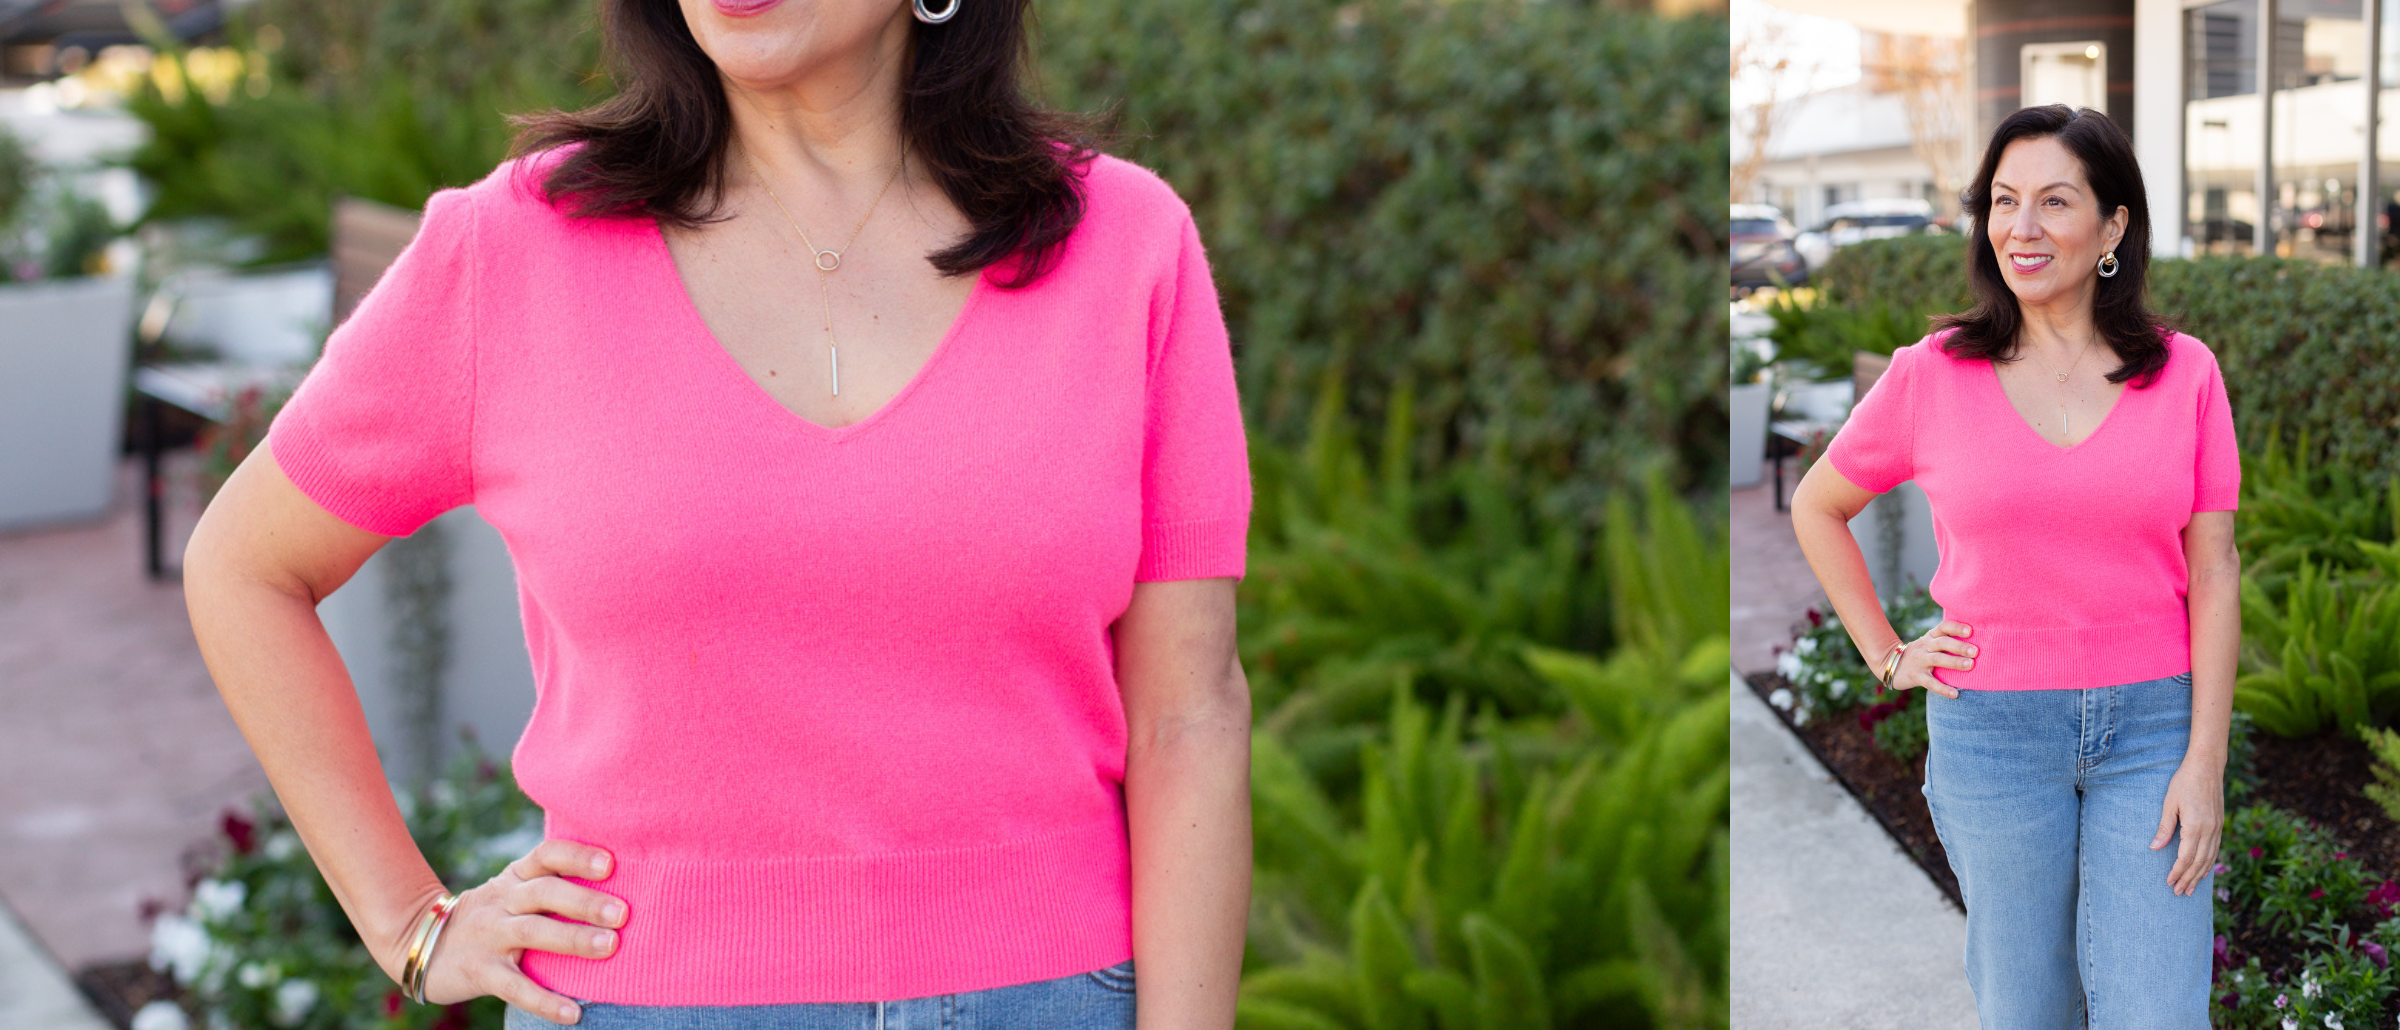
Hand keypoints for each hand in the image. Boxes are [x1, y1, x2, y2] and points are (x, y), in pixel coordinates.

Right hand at [394, 839, 624, 1024]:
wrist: (422, 943)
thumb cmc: (492, 915)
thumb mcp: (514, 890)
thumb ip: (554, 885)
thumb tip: (621, 888)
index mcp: (516, 877)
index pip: (546, 855)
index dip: (576, 857)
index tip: (610, 864)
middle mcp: (503, 901)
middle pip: (544, 893)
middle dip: (584, 901)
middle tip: (622, 912)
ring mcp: (489, 935)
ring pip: (532, 932)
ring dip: (571, 938)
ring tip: (609, 947)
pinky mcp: (480, 972)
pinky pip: (515, 987)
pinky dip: (544, 1000)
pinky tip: (573, 1013)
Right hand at [1887, 621, 1973, 698]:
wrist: (1889, 664)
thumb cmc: (1919, 654)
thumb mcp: (1928, 643)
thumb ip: (1945, 641)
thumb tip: (1976, 642)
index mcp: (1930, 637)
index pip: (1943, 627)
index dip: (1956, 628)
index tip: (1970, 631)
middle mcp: (1925, 647)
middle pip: (1942, 643)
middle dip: (1959, 646)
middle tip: (1975, 651)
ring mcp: (1919, 661)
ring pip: (1937, 660)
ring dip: (1954, 662)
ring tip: (1970, 665)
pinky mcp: (1915, 676)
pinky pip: (1930, 683)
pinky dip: (1943, 688)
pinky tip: (1955, 694)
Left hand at [2154, 757, 2225, 895]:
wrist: (2207, 768)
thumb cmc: (2184, 783)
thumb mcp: (2169, 804)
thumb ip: (2164, 827)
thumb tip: (2154, 848)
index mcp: (2196, 827)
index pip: (2186, 857)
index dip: (2177, 872)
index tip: (2169, 882)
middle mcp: (2210, 831)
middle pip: (2199, 862)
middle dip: (2188, 879)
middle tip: (2178, 893)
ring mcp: (2217, 828)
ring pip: (2209, 859)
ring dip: (2199, 875)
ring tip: (2190, 889)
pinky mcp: (2220, 825)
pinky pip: (2215, 850)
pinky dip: (2210, 863)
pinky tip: (2204, 871)